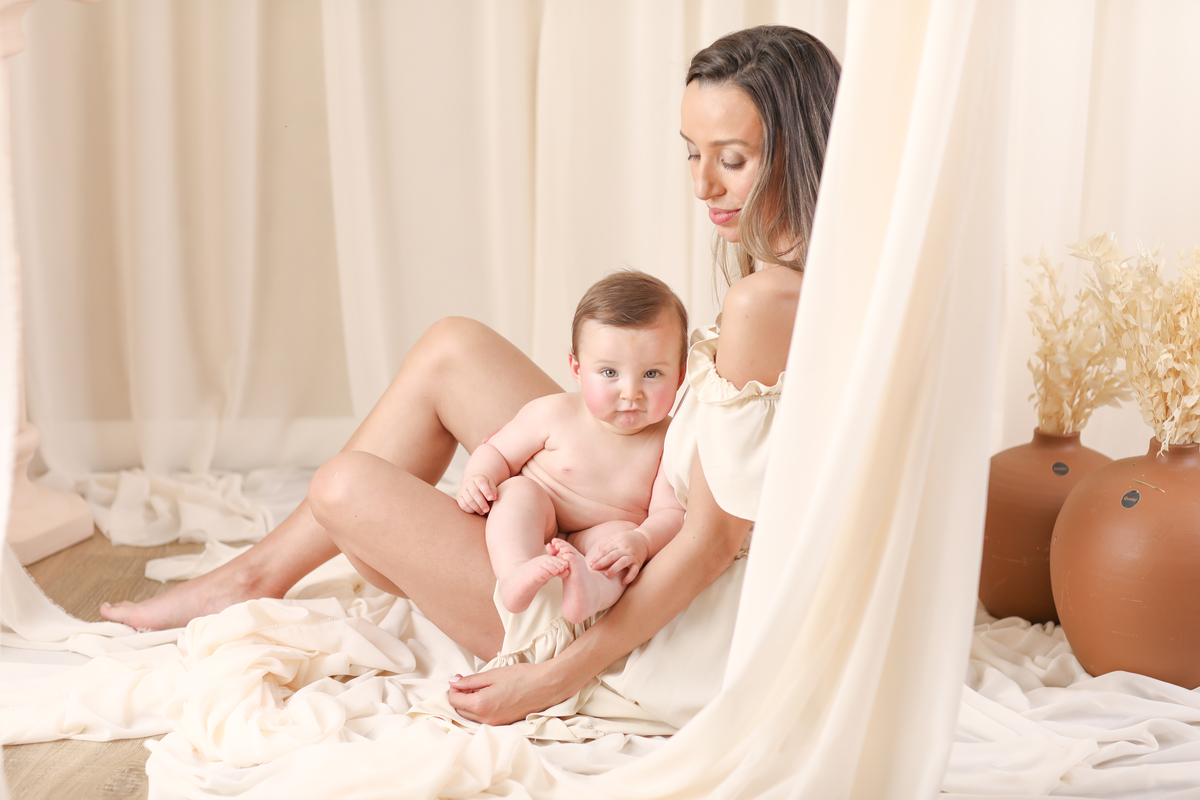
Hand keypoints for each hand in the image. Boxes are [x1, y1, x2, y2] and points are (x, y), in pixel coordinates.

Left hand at [447, 661, 573, 725]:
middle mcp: (486, 719)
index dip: (453, 688)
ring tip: (478, 687)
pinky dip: (480, 708)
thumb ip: (470, 681)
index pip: (455, 701)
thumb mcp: (492, 675)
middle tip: (466, 681)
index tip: (458, 678)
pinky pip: (483, 718)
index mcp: (481, 705)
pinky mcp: (503, 724)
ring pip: (472, 716)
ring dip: (469, 703)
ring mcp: (495, 724)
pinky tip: (488, 695)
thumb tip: (453, 682)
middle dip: (459, 696)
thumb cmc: (521, 677)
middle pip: (461, 711)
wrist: (546, 686)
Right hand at [456, 474, 497, 514]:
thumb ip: (493, 490)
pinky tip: (476, 511)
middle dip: (481, 503)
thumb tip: (493, 497)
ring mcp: (462, 490)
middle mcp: (468, 483)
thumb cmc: (484, 486)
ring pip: (468, 500)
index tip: (491, 498)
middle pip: (474, 493)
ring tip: (483, 512)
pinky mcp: (459, 497)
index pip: (481, 483)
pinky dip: (470, 510)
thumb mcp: (490, 485)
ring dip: (477, 508)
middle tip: (487, 510)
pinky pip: (463, 505)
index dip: (486, 491)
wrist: (473, 484)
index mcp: (477, 478)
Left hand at [587, 529, 649, 583]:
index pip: (605, 550)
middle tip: (594, 569)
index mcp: (617, 542)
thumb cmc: (626, 539)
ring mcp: (632, 556)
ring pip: (622, 562)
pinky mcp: (638, 562)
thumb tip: (597, 554)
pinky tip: (623, 582)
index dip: (597, 557)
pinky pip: (634, 571)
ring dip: (614, 569)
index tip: (590, 564)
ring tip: (606, 576)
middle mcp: (624, 549)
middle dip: (602, 563)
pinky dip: (629, 577)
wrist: (644, 539)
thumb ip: (606, 544)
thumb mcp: (616, 537)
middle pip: (612, 556)